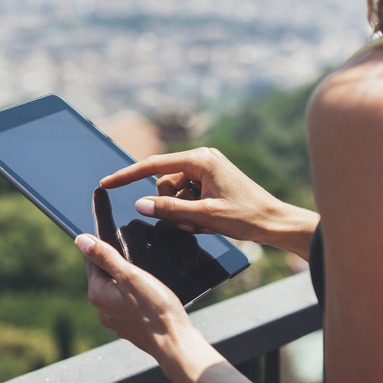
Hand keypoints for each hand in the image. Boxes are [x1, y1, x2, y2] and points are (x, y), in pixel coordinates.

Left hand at [75, 233, 195, 358]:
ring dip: (126, 278)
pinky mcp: (129, 326)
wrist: (175, 343)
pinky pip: (127, 302)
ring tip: (144, 272)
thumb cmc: (156, 309)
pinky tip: (149, 292)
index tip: (107, 227)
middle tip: (132, 249)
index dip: (100, 242)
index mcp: (97, 294)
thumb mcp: (130, 276)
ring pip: (117, 288)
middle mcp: (102, 309)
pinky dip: (135, 293)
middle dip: (116, 261)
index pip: (92, 260)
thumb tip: (80, 240)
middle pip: (104, 274)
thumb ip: (105, 256)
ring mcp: (115, 320)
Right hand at [101, 147, 317, 255]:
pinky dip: (192, 212)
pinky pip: (187, 197)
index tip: (107, 182)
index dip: (128, 175)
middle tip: (192, 224)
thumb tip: (141, 204)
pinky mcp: (211, 180)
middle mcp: (202, 158)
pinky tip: (210, 221)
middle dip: (171, 206)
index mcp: (200, 159)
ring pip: (174, 193)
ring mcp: (207, 169)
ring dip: (183, 212)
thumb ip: (170, 210)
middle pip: (164, 183)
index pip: (154, 165)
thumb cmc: (246, 216)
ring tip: (205, 224)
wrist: (274, 222)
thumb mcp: (204, 216)